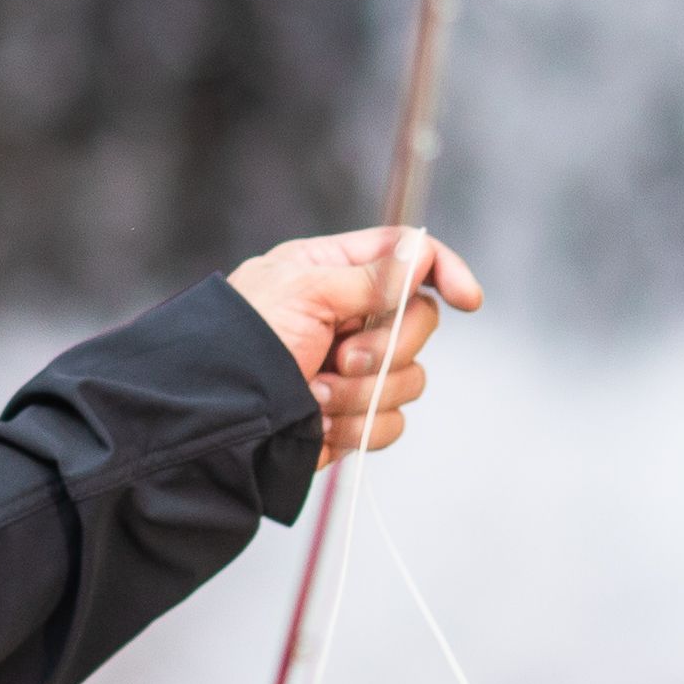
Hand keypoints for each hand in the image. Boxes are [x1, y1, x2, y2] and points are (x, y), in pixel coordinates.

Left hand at [227, 228, 483, 457]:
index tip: (467, 299)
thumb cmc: (242, 343)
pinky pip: (390, 422)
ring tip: (313, 395)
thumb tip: (421, 255)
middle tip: (344, 358)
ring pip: (410, 378)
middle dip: (389, 346)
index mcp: (333, 272)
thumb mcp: (304, 291)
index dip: (444, 273)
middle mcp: (350, 317)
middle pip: (420, 321)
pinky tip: (316, 424)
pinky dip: (356, 427)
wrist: (215, 422)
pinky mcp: (353, 417)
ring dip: (363, 392)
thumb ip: (371, 277)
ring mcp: (355, 370)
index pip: (409, 258)